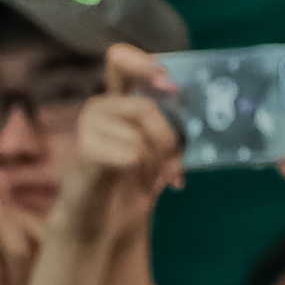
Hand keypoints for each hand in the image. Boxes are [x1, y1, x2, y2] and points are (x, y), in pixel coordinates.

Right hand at [56, 44, 184, 242]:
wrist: (101, 223)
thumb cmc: (131, 184)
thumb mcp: (159, 152)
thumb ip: (172, 130)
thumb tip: (199, 119)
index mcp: (117, 101)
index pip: (120, 60)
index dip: (143, 64)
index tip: (169, 85)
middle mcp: (99, 107)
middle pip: (145, 106)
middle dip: (168, 139)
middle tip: (175, 167)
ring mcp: (87, 127)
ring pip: (141, 135)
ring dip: (157, 164)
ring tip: (151, 180)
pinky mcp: (84, 150)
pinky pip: (133, 154)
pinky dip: (144, 174)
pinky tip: (138, 186)